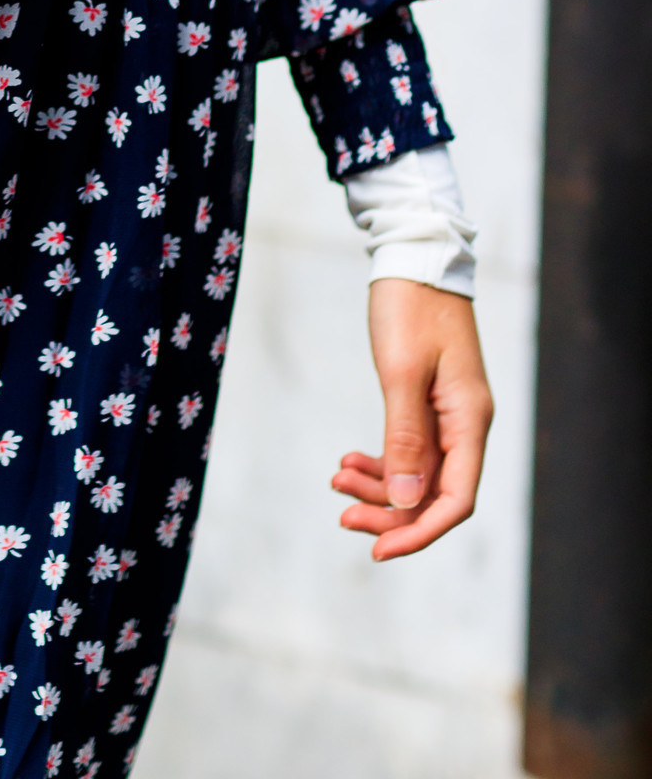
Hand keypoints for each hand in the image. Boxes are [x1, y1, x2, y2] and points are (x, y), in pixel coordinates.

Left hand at [331, 278, 492, 560]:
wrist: (413, 255)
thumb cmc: (410, 306)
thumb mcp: (401, 371)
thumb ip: (405, 436)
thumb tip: (406, 498)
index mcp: (470, 420)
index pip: (456, 500)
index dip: (419, 532)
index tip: (378, 550)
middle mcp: (464, 424)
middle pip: (434, 494)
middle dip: (389, 512)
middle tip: (341, 514)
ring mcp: (447, 414)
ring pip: (418, 474)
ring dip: (379, 488)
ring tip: (336, 482)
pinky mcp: (426, 402)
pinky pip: (408, 449)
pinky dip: (380, 461)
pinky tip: (348, 462)